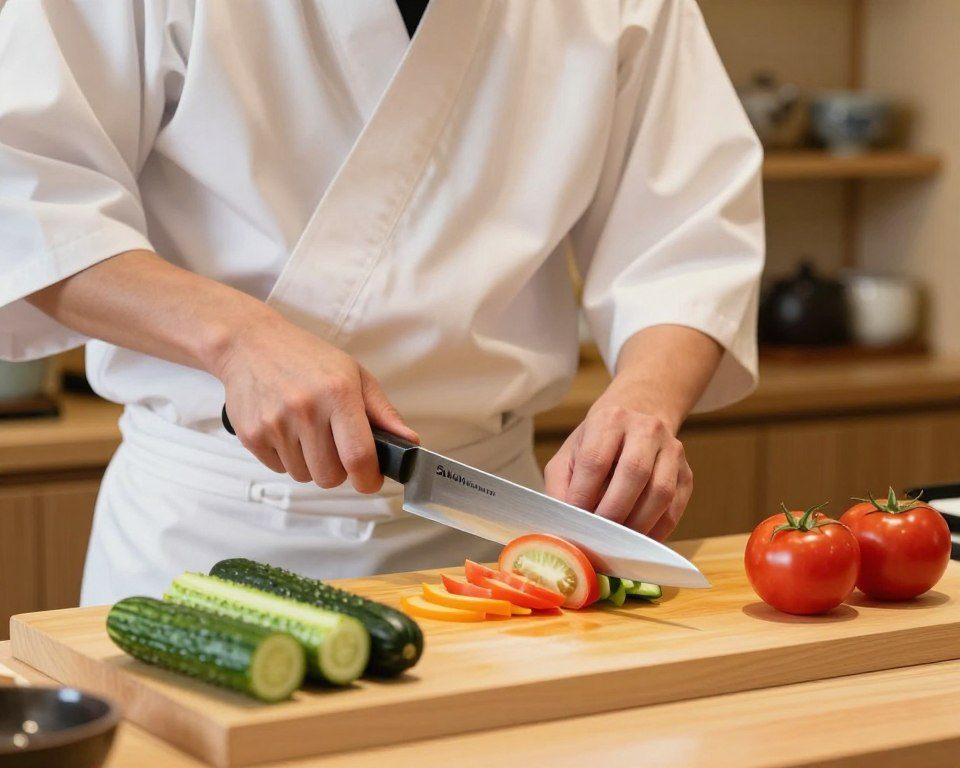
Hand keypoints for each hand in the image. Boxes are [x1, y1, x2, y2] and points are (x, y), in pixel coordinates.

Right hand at [214, 312, 417, 492]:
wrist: (249, 343)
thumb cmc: (307, 358)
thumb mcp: (354, 374)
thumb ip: (383, 413)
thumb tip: (409, 442)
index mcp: (338, 394)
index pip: (359, 457)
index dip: (369, 479)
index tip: (371, 479)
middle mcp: (305, 410)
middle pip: (330, 477)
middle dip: (339, 470)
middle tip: (335, 445)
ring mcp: (275, 424)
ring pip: (305, 476)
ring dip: (311, 463)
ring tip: (307, 431)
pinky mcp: (251, 435)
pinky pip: (280, 469)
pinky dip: (287, 458)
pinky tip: (286, 429)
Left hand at [543, 403, 692, 540]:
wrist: (638, 418)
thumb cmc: (596, 444)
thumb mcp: (569, 455)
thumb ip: (561, 487)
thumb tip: (565, 523)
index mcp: (609, 420)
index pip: (595, 460)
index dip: (584, 495)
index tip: (576, 522)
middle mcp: (645, 429)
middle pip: (633, 473)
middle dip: (613, 512)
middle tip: (598, 537)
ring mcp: (671, 450)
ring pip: (660, 492)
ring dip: (637, 524)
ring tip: (618, 541)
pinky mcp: (686, 472)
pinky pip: (676, 508)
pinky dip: (657, 530)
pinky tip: (638, 540)